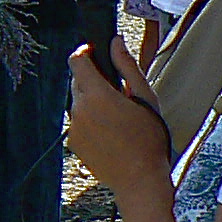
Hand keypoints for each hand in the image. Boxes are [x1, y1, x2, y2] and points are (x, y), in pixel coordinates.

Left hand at [66, 40, 170, 197]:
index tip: (95, 53)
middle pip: (77, 81)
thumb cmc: (148, 139)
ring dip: (92, 102)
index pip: (76, 60)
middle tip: (117, 94)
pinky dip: (89, 121)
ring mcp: (73, 128)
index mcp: (97, 95)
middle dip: (93, 81)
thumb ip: (127, 67)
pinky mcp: (72, 143)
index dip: (85, 52)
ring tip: (117, 118)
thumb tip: (115, 42)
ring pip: (78, 103)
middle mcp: (79, 110)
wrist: (139, 179)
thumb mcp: (145, 98)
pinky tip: (110, 133)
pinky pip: (78, 122)